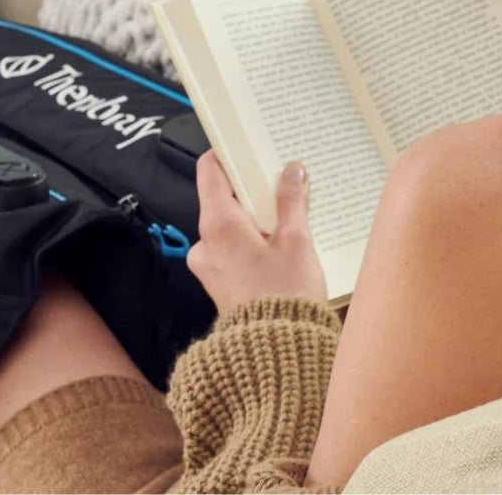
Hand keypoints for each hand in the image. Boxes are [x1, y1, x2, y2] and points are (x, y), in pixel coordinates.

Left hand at [187, 151, 326, 314]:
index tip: (249, 145)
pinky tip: (282, 247)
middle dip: (253, 189)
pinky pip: (234, 249)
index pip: (210, 170)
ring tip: (290, 217)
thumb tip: (291, 169)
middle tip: (283, 181)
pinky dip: (254, 241)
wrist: (276, 357)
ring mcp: (210, 266)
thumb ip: (292, 200)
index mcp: (218, 224)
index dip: (228, 154)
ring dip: (256, 218)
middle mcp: (205, 242)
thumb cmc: (286, 297)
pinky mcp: (221, 284)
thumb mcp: (296, 241)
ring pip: (231, 225)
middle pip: (224, 198)